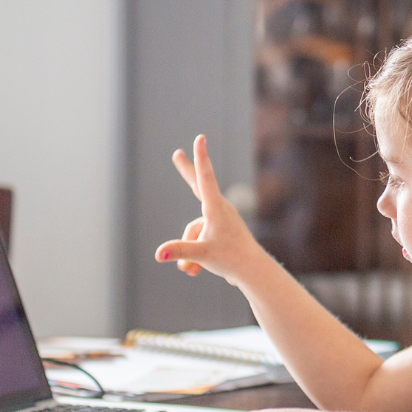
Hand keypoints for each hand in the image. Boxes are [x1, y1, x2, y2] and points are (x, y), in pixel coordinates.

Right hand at [155, 135, 265, 286]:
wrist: (253, 272)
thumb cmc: (231, 259)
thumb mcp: (202, 254)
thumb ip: (179, 251)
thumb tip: (158, 254)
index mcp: (215, 208)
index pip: (205, 178)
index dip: (201, 158)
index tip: (200, 138)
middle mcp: (218, 209)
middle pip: (197, 187)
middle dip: (186, 172)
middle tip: (177, 154)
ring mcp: (220, 219)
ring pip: (193, 231)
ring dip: (189, 253)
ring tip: (194, 270)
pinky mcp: (221, 230)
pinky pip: (200, 239)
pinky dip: (196, 256)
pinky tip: (199, 270)